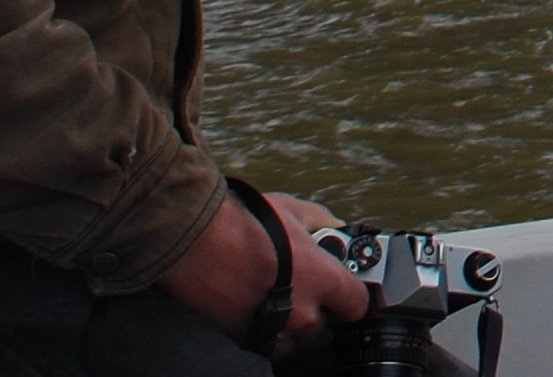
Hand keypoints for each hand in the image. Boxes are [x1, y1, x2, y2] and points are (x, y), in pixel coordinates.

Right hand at [159, 186, 368, 356]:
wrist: (195, 244)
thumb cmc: (244, 223)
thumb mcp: (291, 210)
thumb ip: (321, 221)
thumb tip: (335, 226)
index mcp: (322, 280)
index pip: (357, 304)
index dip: (351, 294)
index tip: (343, 287)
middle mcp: (303, 313)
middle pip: (323, 322)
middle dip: (315, 305)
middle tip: (298, 282)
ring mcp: (275, 331)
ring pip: (295, 337)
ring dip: (290, 321)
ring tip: (271, 292)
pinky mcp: (247, 341)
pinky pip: (268, 342)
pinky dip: (265, 329)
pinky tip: (253, 304)